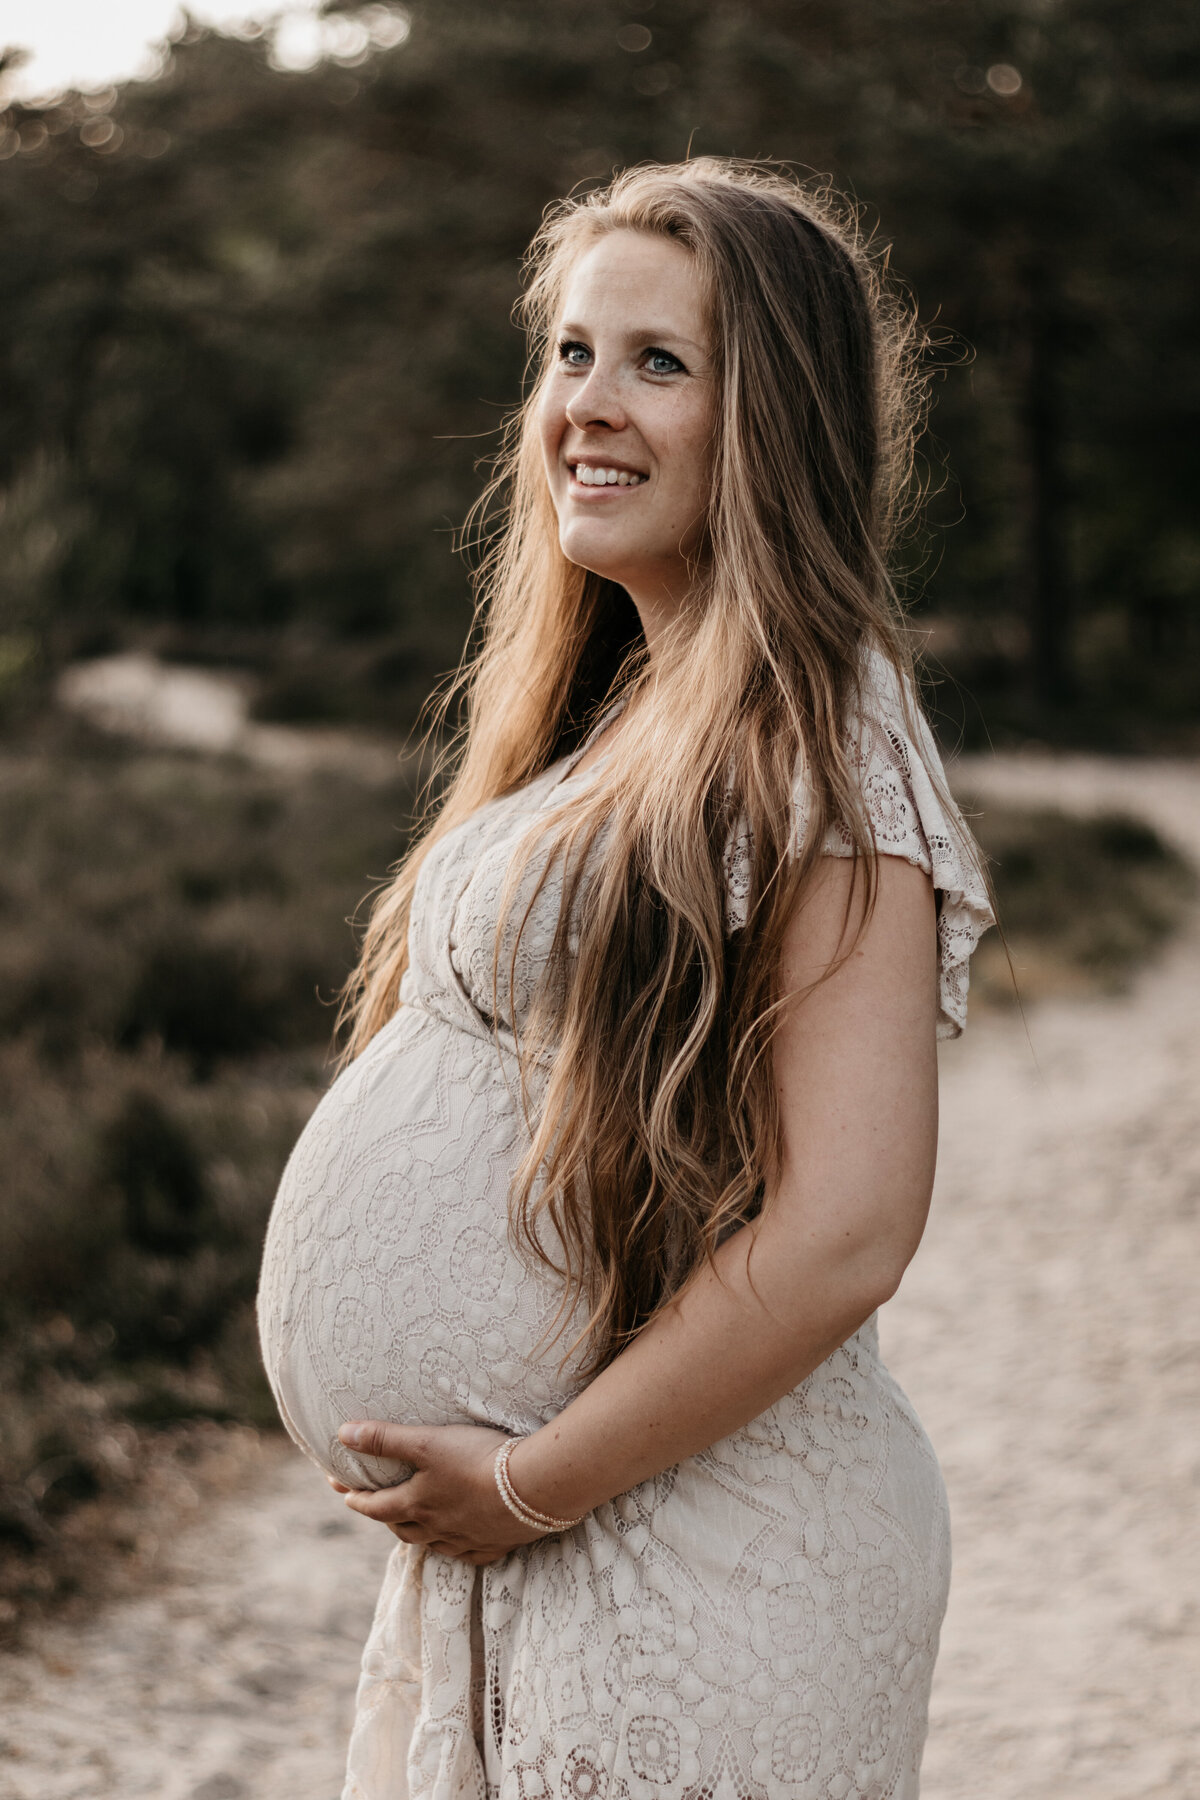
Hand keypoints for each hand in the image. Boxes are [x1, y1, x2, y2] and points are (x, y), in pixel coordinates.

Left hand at [328, 1421, 548, 1564]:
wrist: (532, 1486)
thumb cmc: (476, 1459)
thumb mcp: (426, 1442)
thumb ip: (385, 1438)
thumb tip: (341, 1434)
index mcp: (417, 1504)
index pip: (377, 1507)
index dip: (358, 1499)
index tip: (345, 1495)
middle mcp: (438, 1528)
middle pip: (403, 1529)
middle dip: (386, 1518)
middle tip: (378, 1508)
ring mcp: (467, 1540)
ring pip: (434, 1544)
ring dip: (419, 1535)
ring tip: (416, 1524)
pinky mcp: (496, 1544)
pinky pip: (470, 1553)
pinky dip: (458, 1548)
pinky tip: (461, 1542)